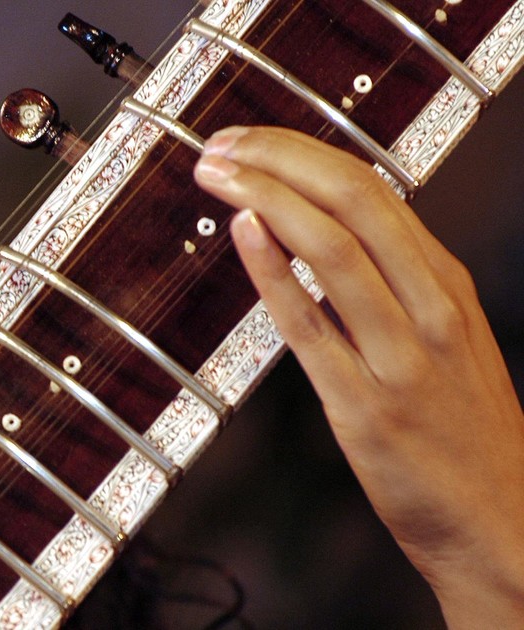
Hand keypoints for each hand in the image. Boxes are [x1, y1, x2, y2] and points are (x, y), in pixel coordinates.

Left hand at [192, 126, 523, 626]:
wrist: (502, 525)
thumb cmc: (464, 432)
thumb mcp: (447, 338)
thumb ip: (393, 285)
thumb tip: (321, 235)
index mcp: (443, 283)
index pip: (370, 188)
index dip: (300, 154)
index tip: (249, 142)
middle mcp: (428, 308)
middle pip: (352, 201)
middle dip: (276, 160)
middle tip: (219, 146)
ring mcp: (400, 357)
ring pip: (334, 249)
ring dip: (265, 200)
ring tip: (217, 176)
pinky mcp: (365, 407)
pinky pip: (311, 326)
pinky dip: (274, 272)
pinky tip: (244, 235)